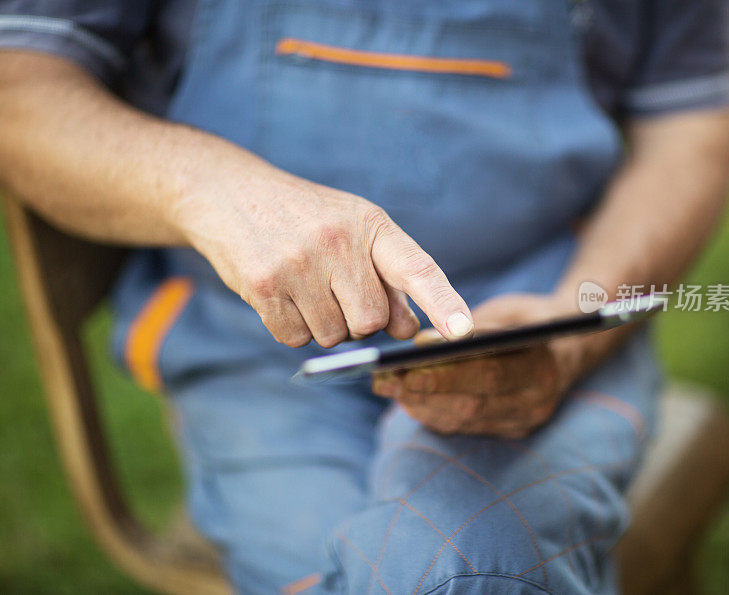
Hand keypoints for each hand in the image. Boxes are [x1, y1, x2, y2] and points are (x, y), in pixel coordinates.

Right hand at [174, 165, 472, 347]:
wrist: (230, 195)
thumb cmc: (304, 218)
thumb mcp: (353, 230)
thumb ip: (388, 278)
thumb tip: (410, 330)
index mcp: (370, 225)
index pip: (416, 268)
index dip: (443, 302)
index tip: (464, 331)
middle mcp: (337, 242)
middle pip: (372, 322)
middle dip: (358, 319)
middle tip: (335, 289)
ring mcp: (298, 265)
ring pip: (335, 336)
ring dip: (324, 324)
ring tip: (305, 285)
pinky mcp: (264, 286)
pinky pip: (296, 339)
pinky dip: (293, 327)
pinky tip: (282, 294)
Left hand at [372, 294, 584, 437]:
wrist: (569, 347)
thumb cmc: (531, 320)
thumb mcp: (508, 312)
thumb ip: (469, 328)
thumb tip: (422, 345)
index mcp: (542, 365)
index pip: (488, 376)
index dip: (443, 376)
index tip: (404, 370)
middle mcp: (536, 400)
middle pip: (471, 404)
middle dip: (421, 393)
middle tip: (383, 381)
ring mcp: (524, 420)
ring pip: (462, 420)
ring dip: (420, 405)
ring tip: (388, 387)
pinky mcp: (510, 430)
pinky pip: (464, 427)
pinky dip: (432, 412)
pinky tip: (408, 398)